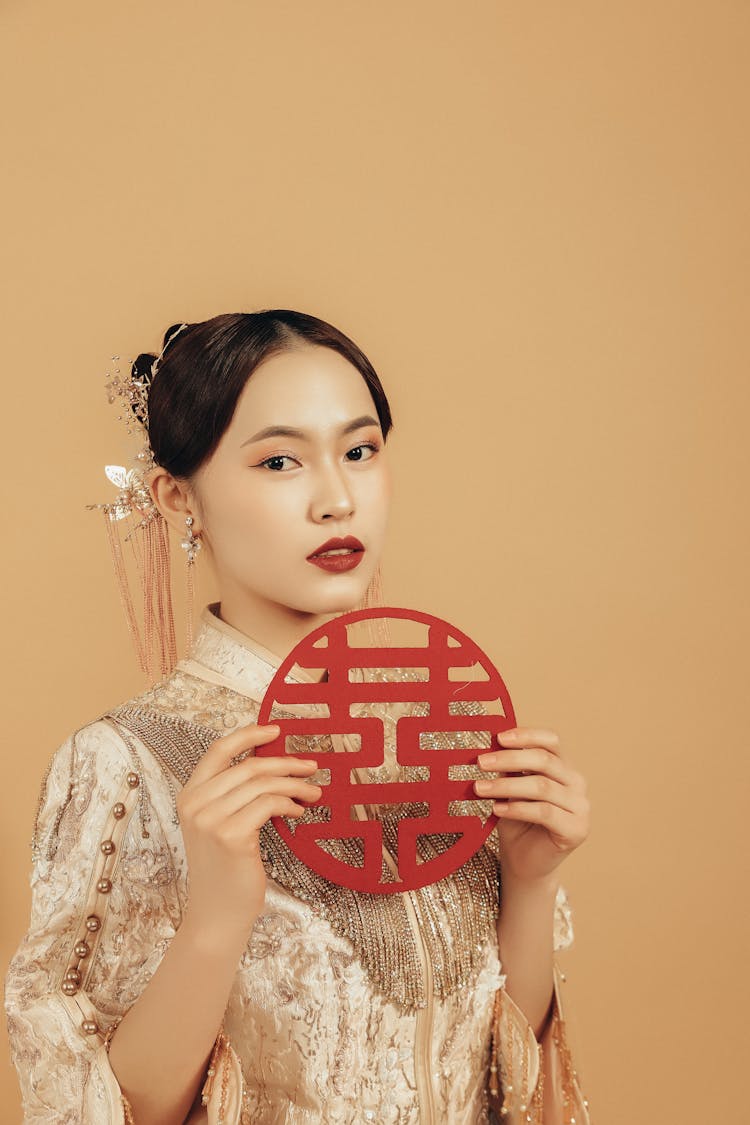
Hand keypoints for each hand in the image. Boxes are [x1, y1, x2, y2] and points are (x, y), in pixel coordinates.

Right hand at [176, 722, 321, 940]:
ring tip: (313, 793)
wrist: (217, 915)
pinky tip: (299, 811)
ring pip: (262, 784)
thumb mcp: (220, 825)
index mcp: (189, 795)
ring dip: (294, 785)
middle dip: (285, 763)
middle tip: (311, 766)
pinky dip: (289, 803)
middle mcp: (195, 803)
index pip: (218, 750)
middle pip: (249, 766)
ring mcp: (210, 819)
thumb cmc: (224, 870)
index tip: (276, 730)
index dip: (248, 734)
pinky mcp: (231, 835)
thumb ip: (234, 796)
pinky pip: (269, 804)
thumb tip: (273, 766)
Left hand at [473, 727, 589, 883]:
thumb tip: (487, 748)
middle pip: (545, 761)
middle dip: (509, 759)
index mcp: (563, 767)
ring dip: (506, 786)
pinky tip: (496, 809)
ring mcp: (581, 807)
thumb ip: (507, 769)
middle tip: (481, 762)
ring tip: (479, 788)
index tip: (498, 737)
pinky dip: (517, 808)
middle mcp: (577, 783)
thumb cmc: (516, 822)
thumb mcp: (509, 789)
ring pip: (542, 786)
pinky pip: (544, 812)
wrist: (525, 863)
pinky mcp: (577, 829)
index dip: (526, 735)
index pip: (551, 740)